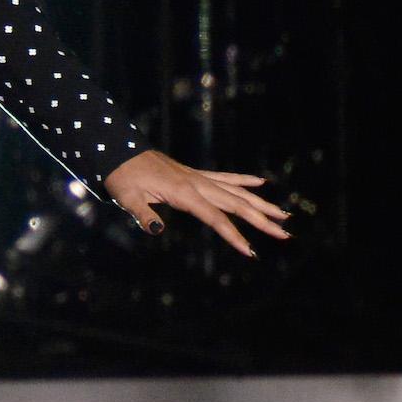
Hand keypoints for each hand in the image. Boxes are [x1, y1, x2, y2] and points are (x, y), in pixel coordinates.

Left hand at [105, 149, 290, 256]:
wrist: (117, 151)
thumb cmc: (121, 177)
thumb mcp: (126, 198)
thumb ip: (142, 214)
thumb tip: (156, 229)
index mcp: (183, 192)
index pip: (215, 218)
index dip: (233, 235)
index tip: (250, 251)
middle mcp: (196, 183)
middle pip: (235, 204)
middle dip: (261, 220)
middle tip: (285, 234)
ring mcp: (197, 176)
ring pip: (235, 191)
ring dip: (260, 203)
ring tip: (284, 215)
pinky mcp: (193, 173)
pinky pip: (224, 177)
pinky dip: (243, 180)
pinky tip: (261, 182)